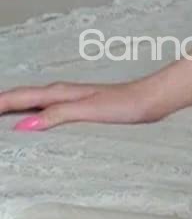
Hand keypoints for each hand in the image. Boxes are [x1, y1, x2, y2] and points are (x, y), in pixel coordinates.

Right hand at [0, 78, 166, 130]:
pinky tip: (31, 121)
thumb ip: (57, 115)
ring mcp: (69, 100)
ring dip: (12, 107)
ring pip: (31, 101)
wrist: (149, 100)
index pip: (18, 98)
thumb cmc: (123, 104)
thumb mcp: (88, 111)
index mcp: (58, 93)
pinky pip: (45, 108)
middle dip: (0, 104)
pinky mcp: (78, 107)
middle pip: (20, 97)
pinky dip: (30, 112)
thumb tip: (23, 125)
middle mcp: (60, 93)